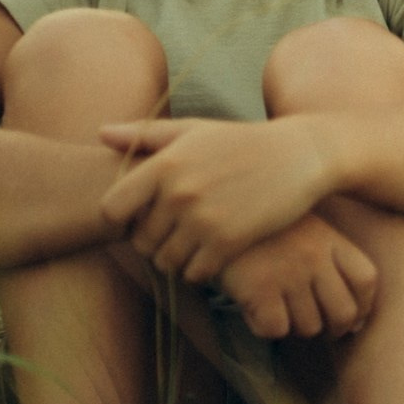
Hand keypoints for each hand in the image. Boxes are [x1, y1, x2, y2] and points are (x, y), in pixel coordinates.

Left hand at [99, 117, 336, 281]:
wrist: (302, 155)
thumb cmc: (243, 141)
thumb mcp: (196, 130)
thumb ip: (146, 134)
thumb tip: (101, 133)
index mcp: (164, 163)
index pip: (111, 210)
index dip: (121, 220)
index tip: (142, 217)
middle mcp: (179, 192)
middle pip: (141, 242)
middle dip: (155, 242)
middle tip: (177, 234)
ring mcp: (204, 219)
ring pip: (166, 262)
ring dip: (178, 259)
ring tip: (195, 245)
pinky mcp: (229, 241)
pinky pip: (195, 273)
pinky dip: (201, 270)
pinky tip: (214, 253)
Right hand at [216, 213, 377, 339]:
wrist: (212, 212)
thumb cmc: (259, 230)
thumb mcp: (302, 232)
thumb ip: (329, 266)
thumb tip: (357, 325)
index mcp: (330, 238)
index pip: (366, 281)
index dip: (362, 307)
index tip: (349, 317)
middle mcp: (314, 254)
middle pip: (344, 313)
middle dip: (331, 329)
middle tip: (310, 325)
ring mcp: (288, 271)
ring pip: (309, 327)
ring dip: (292, 326)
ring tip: (274, 307)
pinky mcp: (259, 287)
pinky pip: (275, 329)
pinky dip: (263, 326)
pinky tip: (251, 307)